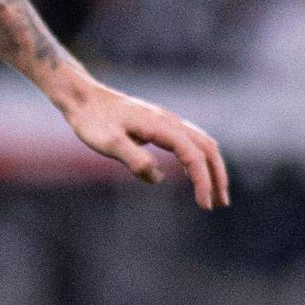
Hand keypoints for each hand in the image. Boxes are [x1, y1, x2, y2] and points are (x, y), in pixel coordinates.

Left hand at [59, 80, 230, 209]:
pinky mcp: (160, 125)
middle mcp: (170, 121)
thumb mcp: (108, 143)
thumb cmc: (93, 121)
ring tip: (213, 194)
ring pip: (202, 144)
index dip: (202, 181)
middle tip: (220, 204)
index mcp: (162, 126)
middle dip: (217, 177)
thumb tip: (158, 177)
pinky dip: (198, 159)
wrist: (84, 99)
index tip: (203, 206)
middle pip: (207, 148)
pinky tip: (190, 174)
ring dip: (211, 168)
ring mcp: (167, 121)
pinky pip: (189, 142)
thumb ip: (134, 159)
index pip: (193, 156)